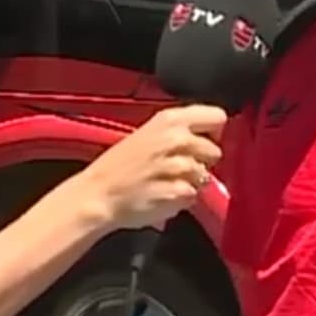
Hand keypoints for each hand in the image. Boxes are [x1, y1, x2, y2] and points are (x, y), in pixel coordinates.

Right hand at [76, 105, 226, 230]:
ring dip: (191, 182)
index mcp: (169, 120)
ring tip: (165, 182)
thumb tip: (206, 136)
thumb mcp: (147, 133)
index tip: (202, 140)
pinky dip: (182, 199)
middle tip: (178, 167)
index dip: (213, 131)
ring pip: (206, 176)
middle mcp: (177, 139)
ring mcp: (179, 167)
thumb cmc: (117, 166)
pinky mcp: (179, 192)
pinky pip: (194, 196)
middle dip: (202, 161)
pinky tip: (163, 195)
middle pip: (215, 151)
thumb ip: (177, 131)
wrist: (98, 195)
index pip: (217, 116)